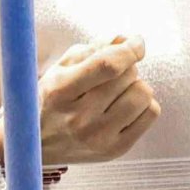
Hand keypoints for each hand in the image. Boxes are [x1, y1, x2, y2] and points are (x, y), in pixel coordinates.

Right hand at [36, 36, 159, 167]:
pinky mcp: (115, 150)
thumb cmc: (52, 99)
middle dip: (126, 66)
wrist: (39, 145)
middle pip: (128, 76)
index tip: (136, 42)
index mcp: (61, 91)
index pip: (107, 65)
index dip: (129, 49)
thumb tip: (125, 40)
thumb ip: (92, 49)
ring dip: (136, 85)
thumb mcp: (61, 68)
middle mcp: (79, 118)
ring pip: (142, 94)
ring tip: (119, 91)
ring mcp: (98, 137)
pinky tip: (126, 105)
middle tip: (113, 74)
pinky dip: (144, 104)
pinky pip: (151, 113)